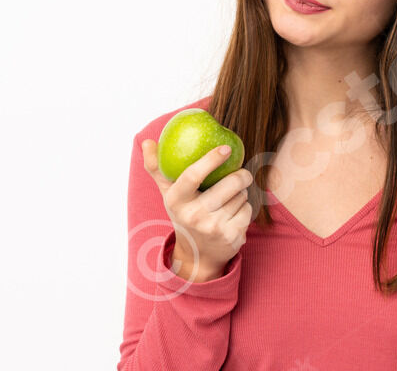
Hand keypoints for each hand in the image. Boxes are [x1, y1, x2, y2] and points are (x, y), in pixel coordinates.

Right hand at [140, 139, 253, 276]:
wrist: (197, 255)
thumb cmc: (183, 213)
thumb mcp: (168, 193)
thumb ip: (157, 167)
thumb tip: (148, 141)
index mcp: (175, 200)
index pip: (192, 175)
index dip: (211, 159)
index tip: (226, 148)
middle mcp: (193, 215)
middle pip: (230, 182)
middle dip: (241, 175)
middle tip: (241, 173)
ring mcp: (213, 227)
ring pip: (242, 195)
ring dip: (242, 192)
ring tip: (230, 198)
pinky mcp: (231, 236)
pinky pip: (248, 209)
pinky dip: (245, 208)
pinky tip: (235, 213)